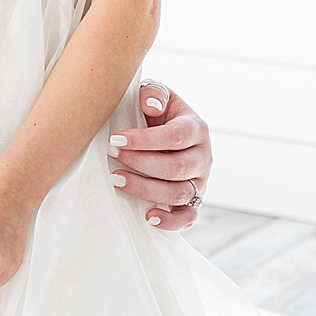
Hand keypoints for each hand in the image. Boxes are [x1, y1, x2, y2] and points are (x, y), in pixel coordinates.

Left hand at [109, 79, 210, 230]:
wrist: (162, 128)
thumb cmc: (155, 111)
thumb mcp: (155, 94)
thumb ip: (154, 94)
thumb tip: (151, 105)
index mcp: (197, 128)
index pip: (176, 136)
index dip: (145, 140)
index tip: (116, 139)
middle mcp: (203, 156)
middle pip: (176, 167)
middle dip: (140, 163)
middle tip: (112, 154)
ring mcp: (200, 181)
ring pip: (178, 192)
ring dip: (145, 188)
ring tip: (116, 179)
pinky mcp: (193, 200)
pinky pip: (188, 217)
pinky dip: (171, 221)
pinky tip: (149, 217)